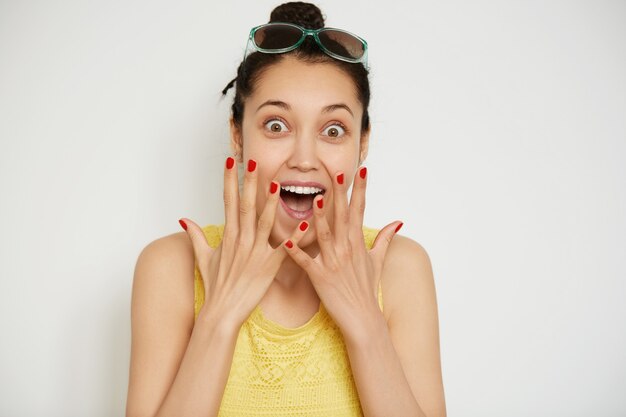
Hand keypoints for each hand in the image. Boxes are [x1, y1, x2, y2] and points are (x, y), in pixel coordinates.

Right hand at [179, 157, 307, 327]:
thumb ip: (196, 235)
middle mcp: (241, 241)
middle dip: (249, 183)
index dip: (229, 180)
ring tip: (277, 184)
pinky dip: (295, 236)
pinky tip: (306, 222)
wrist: (222, 312)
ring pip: (264, 223)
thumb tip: (184, 219)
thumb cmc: (215, 286)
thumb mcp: (203, 257)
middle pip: (245, 206)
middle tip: (253, 162)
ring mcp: (255, 253)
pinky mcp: (269, 267)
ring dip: (271, 203)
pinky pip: (284, 248)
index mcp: (228, 235)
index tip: (229, 160)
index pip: (228, 201)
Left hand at [283, 166, 401, 337]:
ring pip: (326, 235)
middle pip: (343, 217)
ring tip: (317, 199)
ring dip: (321, 218)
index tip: (361, 170)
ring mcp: (334, 263)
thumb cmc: (367, 289)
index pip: (360, 210)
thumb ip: (385, 238)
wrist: (363, 320)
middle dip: (341, 195)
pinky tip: (288, 242)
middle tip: (338, 173)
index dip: (360, 190)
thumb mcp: (378, 261)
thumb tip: (397, 221)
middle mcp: (347, 249)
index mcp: (357, 243)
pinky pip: (306, 263)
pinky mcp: (321, 278)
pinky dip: (297, 253)